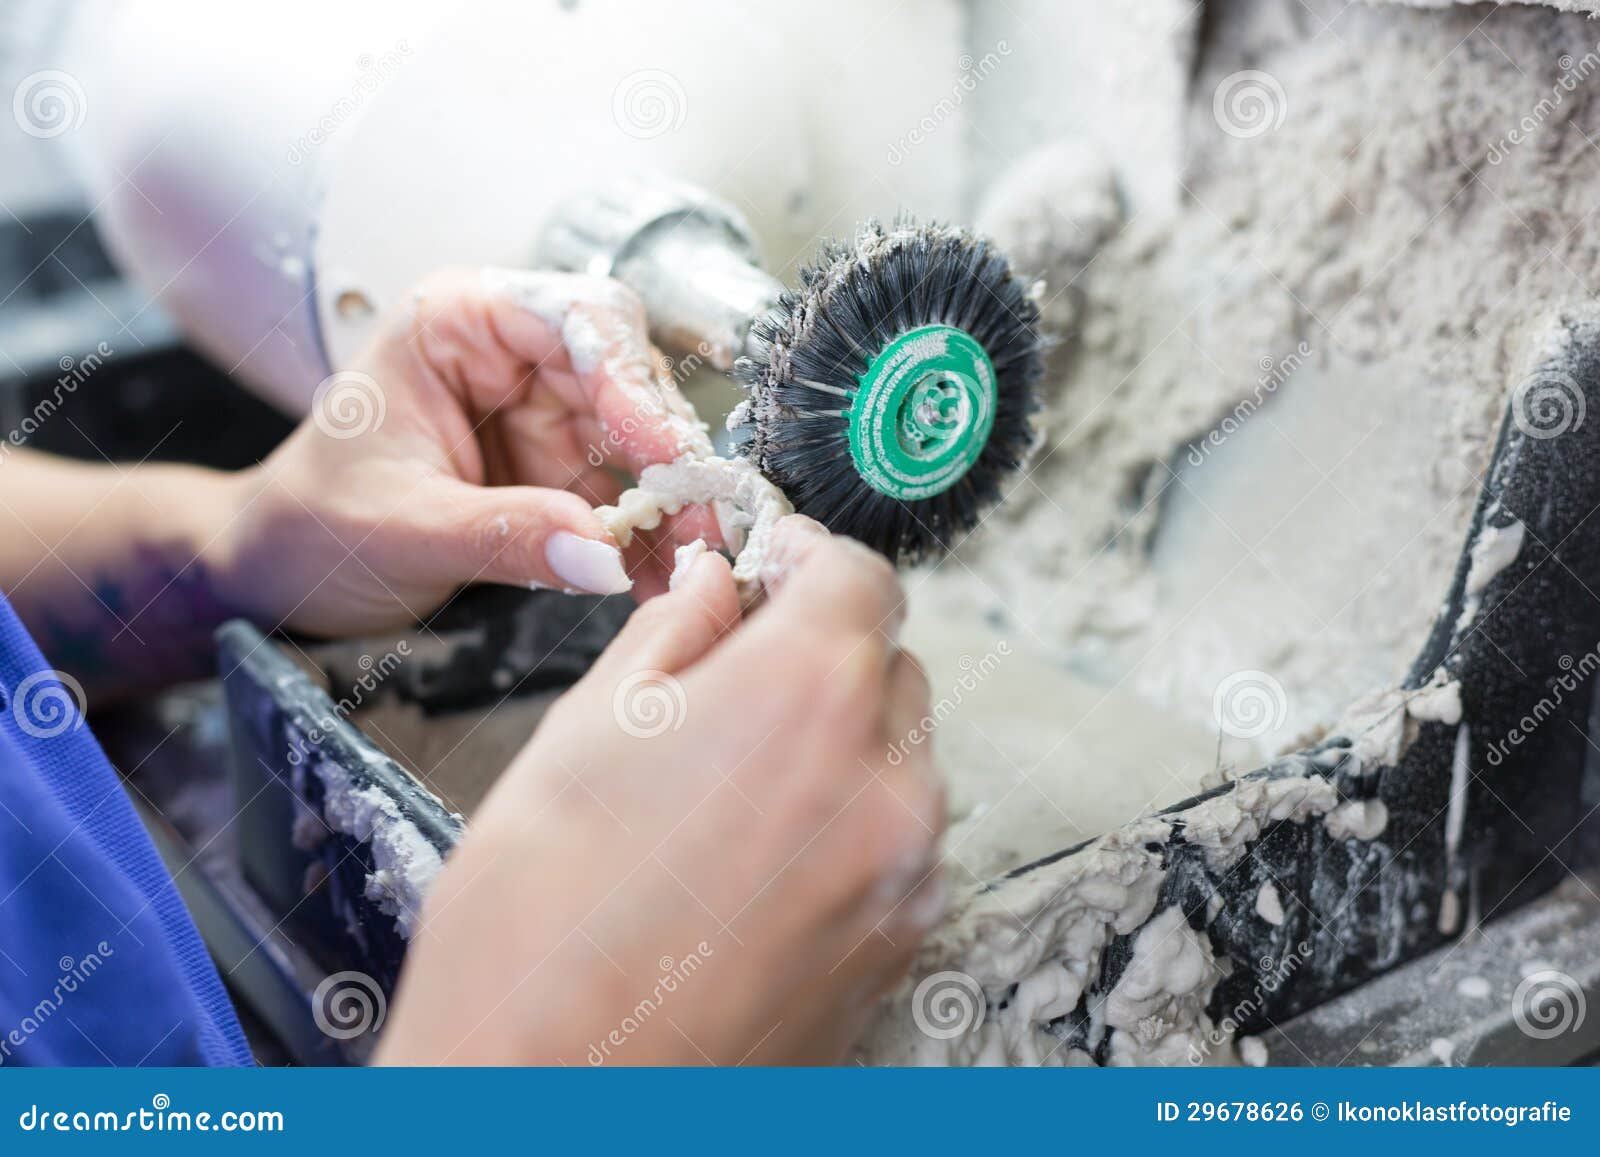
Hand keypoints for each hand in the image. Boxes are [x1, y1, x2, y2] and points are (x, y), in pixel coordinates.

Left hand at [215, 267, 717, 636]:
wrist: (283, 573)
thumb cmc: (311, 521)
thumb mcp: (398, 528)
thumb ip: (502, 535)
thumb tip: (602, 553)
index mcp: (458, 322)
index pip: (573, 316)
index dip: (628, 379)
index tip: (661, 451)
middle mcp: (513, 356)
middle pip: (627, 377)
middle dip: (666, 451)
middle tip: (702, 517)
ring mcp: (543, 414)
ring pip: (641, 441)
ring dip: (672, 502)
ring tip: (696, 559)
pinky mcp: (559, 472)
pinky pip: (625, 496)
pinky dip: (650, 538)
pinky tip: (668, 577)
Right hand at [376, 517, 946, 1065]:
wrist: (549, 1105)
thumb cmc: (537, 922)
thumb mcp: (584, 731)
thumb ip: (676, 633)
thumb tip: (720, 584)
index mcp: (808, 694)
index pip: (861, 576)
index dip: (805, 563)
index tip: (766, 575)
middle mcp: (885, 780)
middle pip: (890, 668)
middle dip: (823, 658)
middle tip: (733, 687)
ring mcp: (904, 876)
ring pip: (897, 763)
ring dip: (837, 749)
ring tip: (730, 795)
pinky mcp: (900, 950)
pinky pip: (896, 849)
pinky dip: (846, 831)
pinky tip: (755, 866)